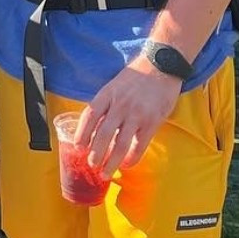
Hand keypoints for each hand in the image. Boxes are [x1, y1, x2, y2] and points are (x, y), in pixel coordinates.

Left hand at [78, 59, 183, 178]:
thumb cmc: (137, 76)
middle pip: (103, 134)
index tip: (77, 147)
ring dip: (111, 161)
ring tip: (106, 172)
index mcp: (108, 94)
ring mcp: (137, 114)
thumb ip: (106, 103)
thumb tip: (95, 127)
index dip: (82, 133)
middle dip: (95, 153)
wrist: (161, 65)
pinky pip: (140, 145)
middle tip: (91, 165)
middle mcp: (120, 105)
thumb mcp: (115, 85)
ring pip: (120, 143)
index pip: (89, 116)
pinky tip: (126, 164)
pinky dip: (132, 158)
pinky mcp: (152, 121)